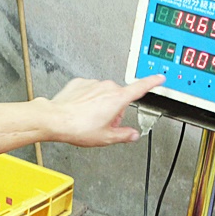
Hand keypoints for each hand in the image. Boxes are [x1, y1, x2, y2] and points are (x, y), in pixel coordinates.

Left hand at [47, 74, 164, 146]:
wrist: (55, 119)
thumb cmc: (78, 127)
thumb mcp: (106, 137)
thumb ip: (124, 135)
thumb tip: (133, 135)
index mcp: (118, 99)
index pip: (141, 87)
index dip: (152, 82)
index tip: (160, 78)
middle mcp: (107, 87)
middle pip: (119, 98)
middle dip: (115, 110)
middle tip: (104, 124)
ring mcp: (92, 84)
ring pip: (103, 94)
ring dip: (100, 105)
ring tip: (89, 119)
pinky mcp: (79, 83)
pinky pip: (89, 91)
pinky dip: (87, 100)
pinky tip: (80, 111)